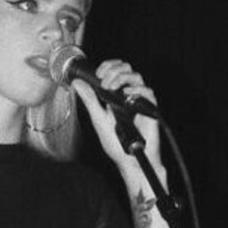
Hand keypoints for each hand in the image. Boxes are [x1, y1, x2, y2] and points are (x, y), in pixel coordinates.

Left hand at [71, 58, 161, 172]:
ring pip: (137, 76)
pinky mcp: (150, 109)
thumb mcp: (99, 120)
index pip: (116, 70)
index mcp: (118, 95)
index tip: (98, 73)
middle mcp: (130, 95)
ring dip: (121, 77)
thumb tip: (77, 83)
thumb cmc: (116, 144)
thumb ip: (90, 101)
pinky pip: (148, 92)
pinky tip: (126, 95)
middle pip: (127, 69)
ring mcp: (141, 101)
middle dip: (114, 70)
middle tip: (103, 81)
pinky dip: (136, 90)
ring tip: (110, 87)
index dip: (109, 66)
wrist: (131, 161)